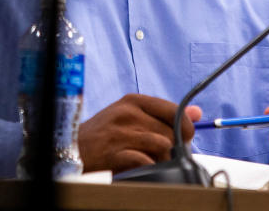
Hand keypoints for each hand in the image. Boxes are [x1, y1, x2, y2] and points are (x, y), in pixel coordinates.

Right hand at [77, 94, 201, 172]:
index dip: (185, 126)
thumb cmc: (105, 133)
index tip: (186, 138)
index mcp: (134, 101)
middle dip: (175, 147)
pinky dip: (150, 167)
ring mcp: (120, 133)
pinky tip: (143, 167)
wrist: (71, 148)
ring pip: (162, 146)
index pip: (174, 109)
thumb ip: (163, 114)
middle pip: (170, 130)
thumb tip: (197, 113)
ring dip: (163, 158)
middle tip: (167, 155)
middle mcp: (128, 113)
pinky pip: (146, 161)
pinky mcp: (114, 153)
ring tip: (154, 161)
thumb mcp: (131, 115)